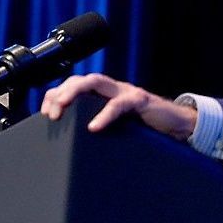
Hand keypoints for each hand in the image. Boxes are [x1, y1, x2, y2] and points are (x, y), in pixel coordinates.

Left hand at [40, 73, 196, 139]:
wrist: (179, 126)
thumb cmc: (146, 128)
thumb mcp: (117, 127)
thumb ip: (98, 126)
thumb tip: (72, 143)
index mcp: (104, 95)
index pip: (73, 85)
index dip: (55, 95)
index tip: (44, 113)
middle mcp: (112, 89)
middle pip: (79, 79)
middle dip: (60, 93)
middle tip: (50, 114)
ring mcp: (126, 92)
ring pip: (94, 82)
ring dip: (74, 93)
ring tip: (62, 110)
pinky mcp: (140, 101)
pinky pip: (119, 104)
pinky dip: (104, 115)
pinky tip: (94, 127)